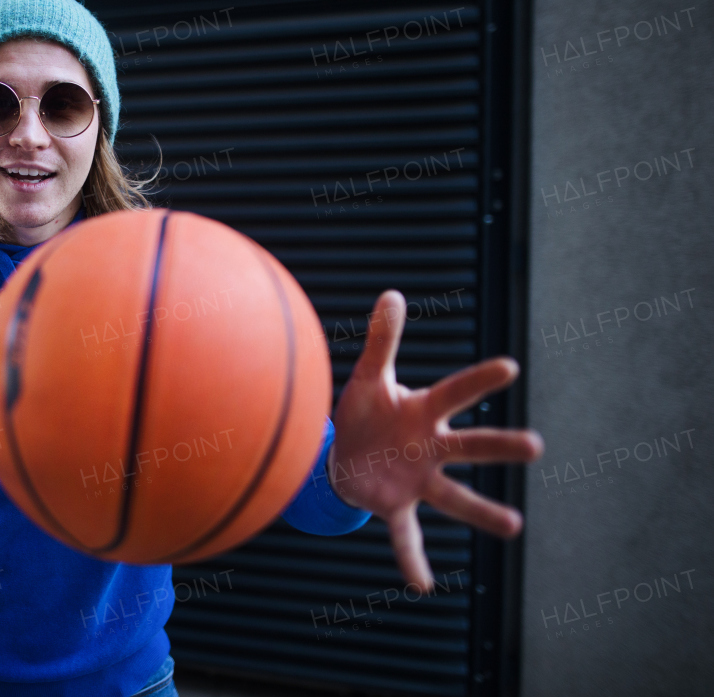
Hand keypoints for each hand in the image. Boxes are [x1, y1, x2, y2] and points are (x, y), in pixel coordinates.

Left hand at [327, 290, 543, 591]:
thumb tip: (392, 294)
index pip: (454, 392)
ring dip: (480, 511)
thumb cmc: (364, 413)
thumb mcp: (368, 378)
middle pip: (468, 445)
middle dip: (499, 445)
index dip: (479, 379)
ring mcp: (416, 480)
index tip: (509, 366)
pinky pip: (406, 536)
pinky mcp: (394, 506)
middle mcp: (429, 448)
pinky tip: (422, 585)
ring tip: (513, 527)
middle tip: (537, 446)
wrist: (341, 453)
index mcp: (424, 412)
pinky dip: (412, 560)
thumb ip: (383, 341)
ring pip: (452, 497)